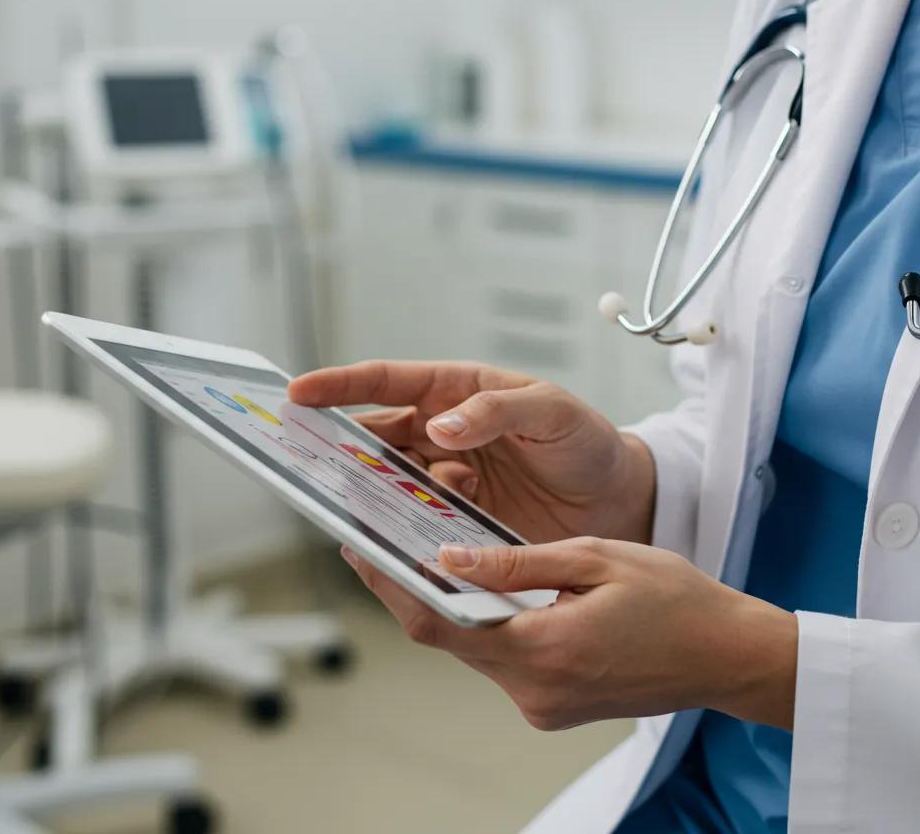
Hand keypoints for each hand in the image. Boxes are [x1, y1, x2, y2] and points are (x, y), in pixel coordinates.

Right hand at [288, 360, 655, 545]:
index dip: (341, 385)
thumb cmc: (587, 442)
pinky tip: (399, 537)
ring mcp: (448, 477)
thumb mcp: (552, 412)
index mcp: (459, 391)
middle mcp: (444, 432)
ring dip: (368, 491)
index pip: (389, 382)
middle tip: (302, 457)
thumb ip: (497, 410)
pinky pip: (418, 522)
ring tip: (347, 502)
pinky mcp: (459, 520)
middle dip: (338, 444)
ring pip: (390, 482)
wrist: (620, 501)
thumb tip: (441, 425)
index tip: (299, 392)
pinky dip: (403, 528)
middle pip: (376, 435)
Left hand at [342, 538, 797, 730]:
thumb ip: (517, 560)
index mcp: (543, 649)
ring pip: (471, 645)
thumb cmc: (676, 600)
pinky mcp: (551, 701)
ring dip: (447, 602)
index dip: (388, 584)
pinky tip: (479, 584)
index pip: (439, 621)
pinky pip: (500, 656)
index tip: (355, 546)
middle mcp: (533, 689)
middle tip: (377, 536)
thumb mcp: (595, 558)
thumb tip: (449, 556)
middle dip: (408, 587)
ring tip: (424, 548)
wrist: (728, 656)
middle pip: (446, 636)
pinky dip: (482, 619)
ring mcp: (541, 703)